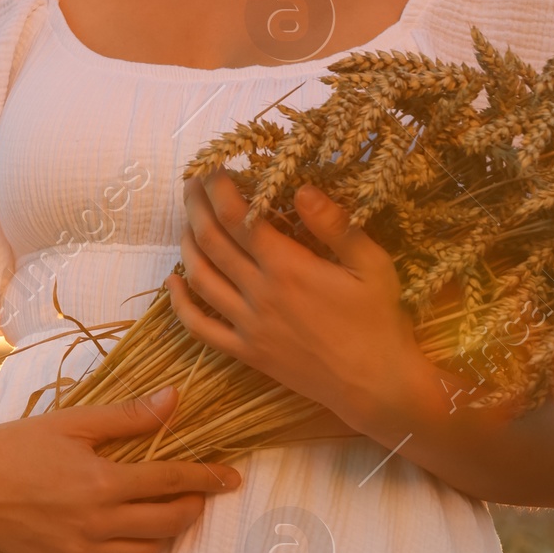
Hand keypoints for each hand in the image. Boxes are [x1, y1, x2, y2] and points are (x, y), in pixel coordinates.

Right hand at [0, 385, 240, 552]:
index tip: (230, 477)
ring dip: (167, 534)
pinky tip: (134, 538)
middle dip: (193, 507)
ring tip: (168, 513)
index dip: (207, 478)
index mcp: (101, 483)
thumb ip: (128, 417)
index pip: (171, 481)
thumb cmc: (16, 445)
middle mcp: (95, 525)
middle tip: (198, 493)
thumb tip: (175, 400)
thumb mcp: (73, 422)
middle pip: (168, 523)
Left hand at [167, 174, 443, 443]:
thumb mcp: (371, 265)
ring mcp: (248, 325)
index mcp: (288, 267)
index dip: (220, 189)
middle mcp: (259, 293)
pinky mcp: (246, 352)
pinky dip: (180, 303)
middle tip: (192, 182)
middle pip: (212, 241)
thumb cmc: (379, 322)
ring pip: (201, 278)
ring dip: (187, 245)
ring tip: (187, 221)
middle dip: (197, 206)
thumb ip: (335, 225)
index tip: (215, 168)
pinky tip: (174, 281)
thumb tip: (301, 188)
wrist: (375, 385)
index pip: (238, 217)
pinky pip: (200, 328)